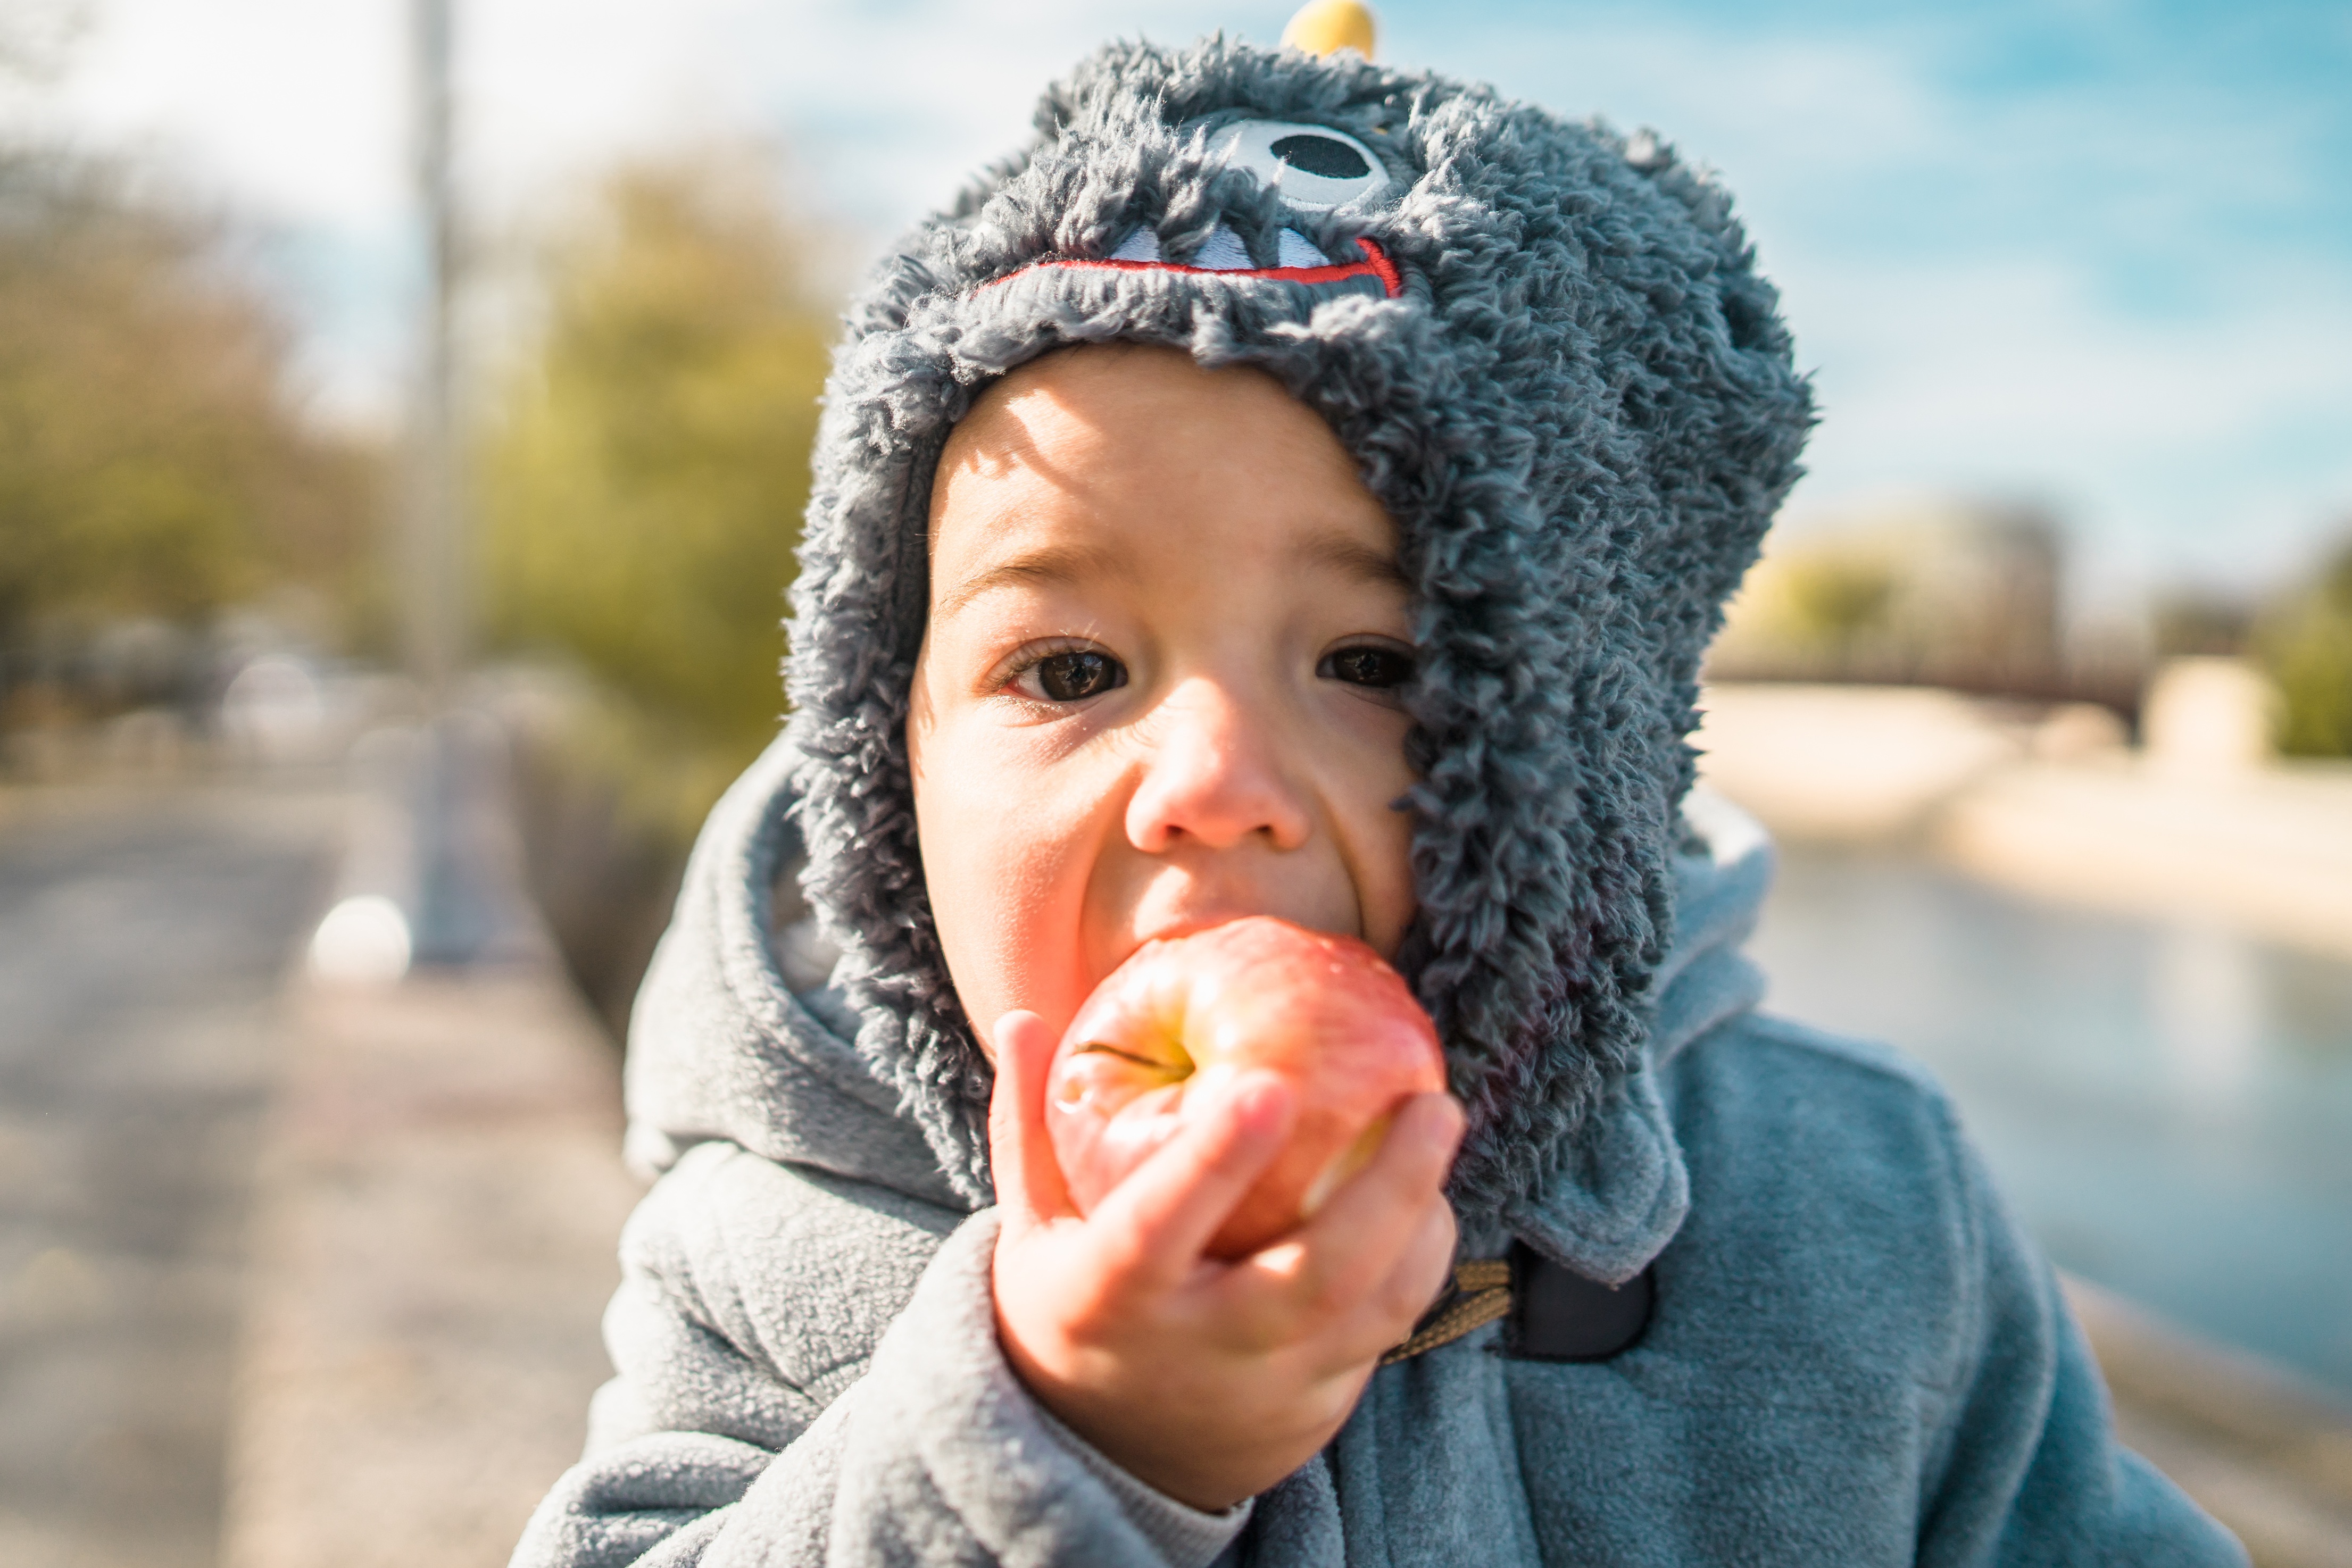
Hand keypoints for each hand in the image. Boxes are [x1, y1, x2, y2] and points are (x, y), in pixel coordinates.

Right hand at [987, 1009, 1463, 1511]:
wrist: (1098, 1464)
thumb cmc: (1066, 1308)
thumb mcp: (1030, 1229)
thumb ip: (1029, 1126)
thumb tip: (1021, 1017)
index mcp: (1108, 1299)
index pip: (1159, 1225)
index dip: (1212, 1158)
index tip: (1270, 1083)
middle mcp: (1196, 1351)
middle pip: (1314, 1275)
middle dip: (1388, 1186)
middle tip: (1433, 1100)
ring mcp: (1266, 1393)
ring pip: (1374, 1311)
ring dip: (1423, 1224)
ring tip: (1437, 1134)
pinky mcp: (1314, 1413)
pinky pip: (1383, 1336)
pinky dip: (1415, 1266)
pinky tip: (1425, 1204)